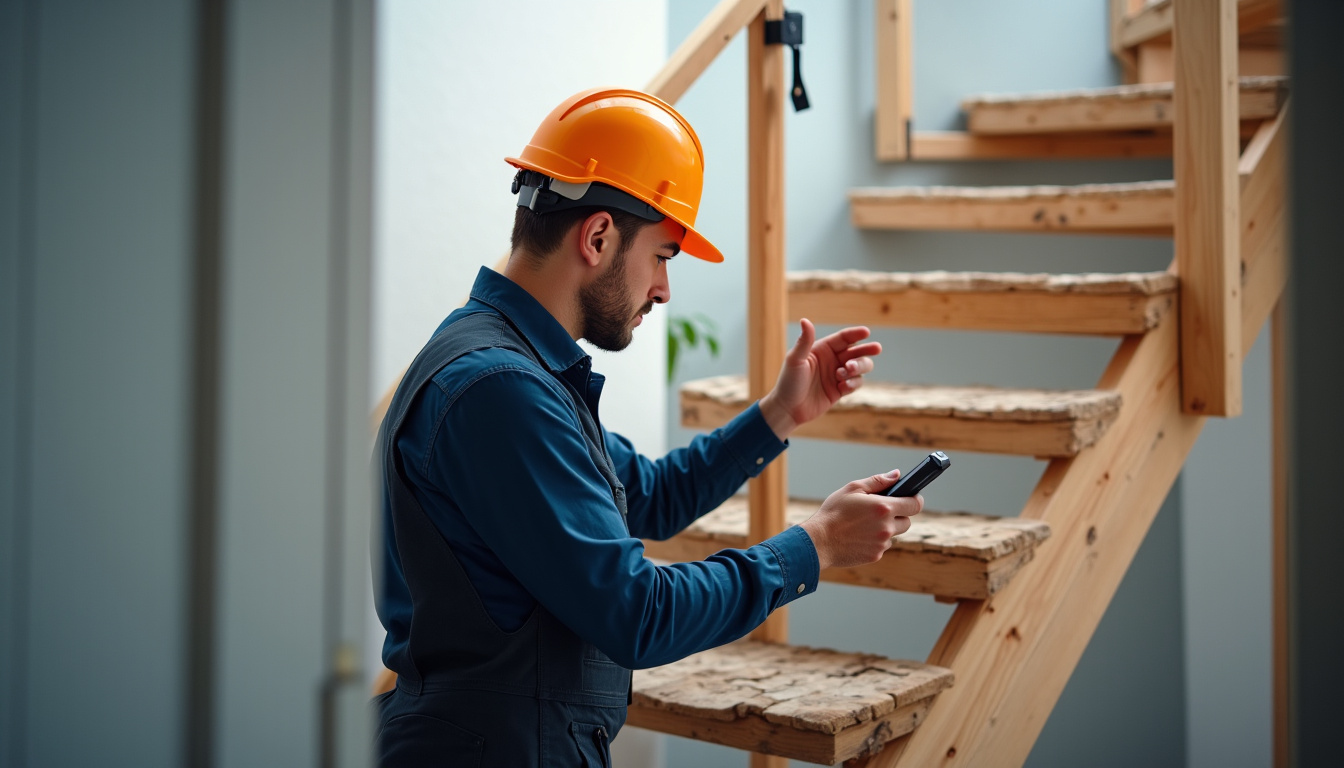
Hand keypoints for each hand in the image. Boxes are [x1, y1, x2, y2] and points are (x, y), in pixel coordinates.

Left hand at [759, 319, 880, 439]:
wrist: (787, 409)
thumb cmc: (788, 382)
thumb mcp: (795, 360)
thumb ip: (804, 341)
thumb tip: (805, 320)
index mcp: (822, 349)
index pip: (843, 338)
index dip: (856, 333)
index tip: (867, 332)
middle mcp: (832, 360)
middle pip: (856, 351)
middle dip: (866, 350)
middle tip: (876, 349)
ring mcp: (837, 375)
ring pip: (860, 367)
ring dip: (859, 367)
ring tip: (847, 371)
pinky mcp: (840, 390)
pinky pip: (855, 383)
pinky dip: (853, 384)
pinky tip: (842, 387)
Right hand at [798, 470, 921, 570]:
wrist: (819, 541)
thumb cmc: (833, 512)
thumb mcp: (852, 489)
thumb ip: (878, 481)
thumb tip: (896, 475)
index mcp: (884, 508)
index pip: (915, 504)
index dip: (915, 500)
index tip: (910, 498)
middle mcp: (887, 527)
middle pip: (907, 522)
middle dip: (898, 515)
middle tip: (880, 511)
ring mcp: (882, 544)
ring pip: (894, 535)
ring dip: (886, 529)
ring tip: (864, 525)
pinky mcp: (876, 556)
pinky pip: (882, 546)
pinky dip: (875, 541)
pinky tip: (859, 536)